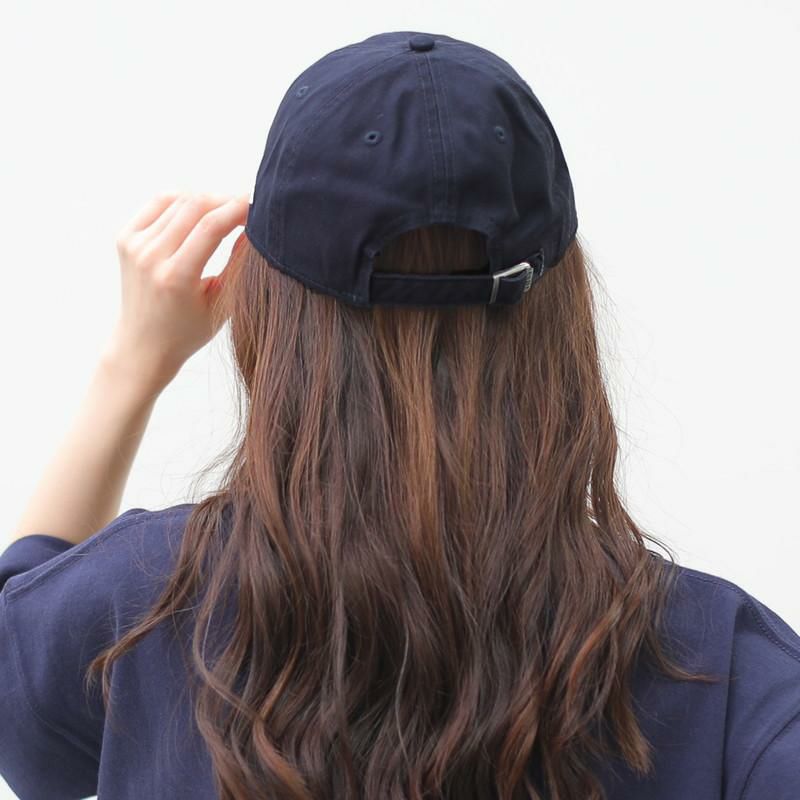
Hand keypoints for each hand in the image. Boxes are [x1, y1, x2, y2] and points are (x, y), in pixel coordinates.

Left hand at [102, 191, 248, 390]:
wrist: (142, 344)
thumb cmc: (188, 331)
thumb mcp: (221, 304)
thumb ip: (238, 266)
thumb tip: (253, 230)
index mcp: (176, 278)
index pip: (211, 227)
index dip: (238, 209)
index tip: (257, 204)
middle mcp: (151, 257)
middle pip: (194, 206)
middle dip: (224, 200)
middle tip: (245, 207)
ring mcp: (134, 245)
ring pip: (178, 201)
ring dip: (206, 201)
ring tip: (224, 213)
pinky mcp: (126, 238)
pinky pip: (159, 203)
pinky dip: (182, 201)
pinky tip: (197, 211)